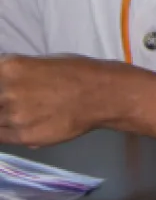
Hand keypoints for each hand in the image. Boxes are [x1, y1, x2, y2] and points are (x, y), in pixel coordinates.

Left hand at [0, 55, 120, 146]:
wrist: (102, 94)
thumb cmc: (77, 72)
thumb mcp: (40, 62)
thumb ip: (15, 74)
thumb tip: (2, 83)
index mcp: (10, 67)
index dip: (0, 86)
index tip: (5, 90)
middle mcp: (6, 91)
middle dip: (3, 100)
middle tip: (18, 100)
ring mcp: (14, 116)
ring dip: (5, 116)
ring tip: (26, 111)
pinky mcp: (23, 136)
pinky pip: (1, 136)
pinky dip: (6, 131)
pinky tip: (20, 124)